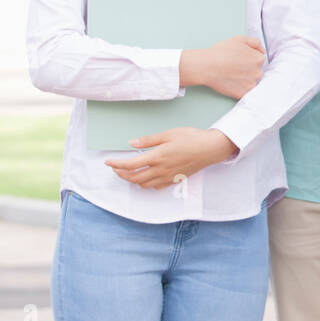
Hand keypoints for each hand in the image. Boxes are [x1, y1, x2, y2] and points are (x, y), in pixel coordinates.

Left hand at [105, 127, 238, 189]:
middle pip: (134, 178)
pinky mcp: (175, 180)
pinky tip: (147, 176)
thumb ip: (148, 140)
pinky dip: (147, 183)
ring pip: (144, 184)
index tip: (108, 162)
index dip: (116, 165)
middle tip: (116, 168)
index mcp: (157, 157)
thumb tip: (132, 143)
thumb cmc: (191, 138)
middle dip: (121, 174)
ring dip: (133, 180)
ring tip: (129, 172)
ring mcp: (168, 177)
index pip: (130, 165)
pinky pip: (156, 186)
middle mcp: (160, 170)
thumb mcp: (168, 134)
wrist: (211, 148)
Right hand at [180, 36, 265, 98]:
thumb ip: (255, 43)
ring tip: (232, 76)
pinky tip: (232, 83)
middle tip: (234, 68)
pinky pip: (245, 92)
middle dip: (248, 70)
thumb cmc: (221, 51)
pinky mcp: (243, 94)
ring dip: (244, 80)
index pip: (258, 59)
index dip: (248, 59)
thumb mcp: (239, 39)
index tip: (239, 60)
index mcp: (258, 59)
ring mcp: (251, 84)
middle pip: (256, 72)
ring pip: (251, 82)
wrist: (207, 66)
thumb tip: (263, 51)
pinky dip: (239, 89)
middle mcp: (258, 72)